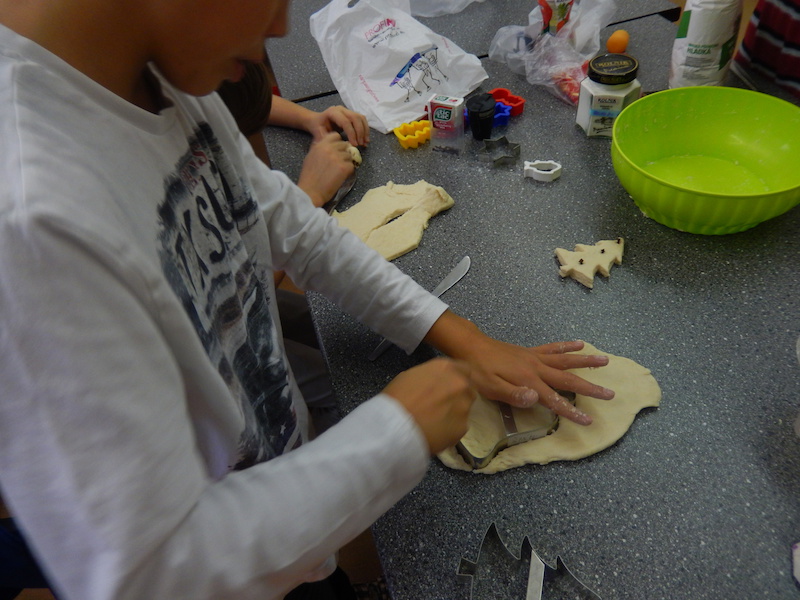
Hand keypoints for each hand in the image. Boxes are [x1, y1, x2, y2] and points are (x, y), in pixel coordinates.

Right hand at [297, 132, 354, 206]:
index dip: (338, 142)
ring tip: (339, 171)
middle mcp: (330, 148)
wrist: (310, 191)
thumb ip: (319, 148)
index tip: (337, 149)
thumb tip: (326, 142)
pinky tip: (341, 176)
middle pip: (345, 145)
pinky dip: (348, 171)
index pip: (335, 135)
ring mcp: (338, 157)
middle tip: (340, 162)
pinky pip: (352, 165)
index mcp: (321, 145)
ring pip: (349, 156)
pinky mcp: (344, 167)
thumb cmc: (308, 177)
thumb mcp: (310, 157)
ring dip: (346, 162)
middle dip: (344, 152)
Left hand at [306, 106, 369, 146]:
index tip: (354, 145)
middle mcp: (341, 109)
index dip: (352, 134)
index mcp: (333, 112)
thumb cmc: (317, 127)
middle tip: (361, 144)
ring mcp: (347, 111)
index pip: (346, 122)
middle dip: (360, 132)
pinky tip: (365, 139)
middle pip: (356, 118)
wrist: (316, 121)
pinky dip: (365, 129)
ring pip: (361, 118)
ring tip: (365, 142)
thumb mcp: (318, 133)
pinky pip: (362, 120)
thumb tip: (339, 144)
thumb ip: (327, 139)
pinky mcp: (352, 114)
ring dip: (365, 131)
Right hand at [382, 358, 475, 453]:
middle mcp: (460, 384)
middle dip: (458, 396)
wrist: (394, 426)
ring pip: (465, 409)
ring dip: (455, 412)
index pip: (464, 369)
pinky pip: (460, 427)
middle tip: (442, 405)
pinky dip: (451, 430)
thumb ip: (430, 377)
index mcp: (446, 368)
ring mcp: (464, 406)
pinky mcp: (463, 427)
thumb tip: (435, 384)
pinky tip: (436, 433)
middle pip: (468, 389)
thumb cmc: (396, 398)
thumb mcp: (410, 376)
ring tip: (437, 421)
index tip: (449, 387)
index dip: (457, 378)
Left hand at [424, 313, 614, 424]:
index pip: (555, 400)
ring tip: (605, 361)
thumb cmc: (479, 372)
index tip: (588, 420)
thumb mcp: (491, 388)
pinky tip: (581, 345)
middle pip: (568, 379)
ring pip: (566, 360)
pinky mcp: (531, 351)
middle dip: (590, 388)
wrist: (471, 347)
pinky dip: (568, 346)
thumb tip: (536, 399)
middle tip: (609, 394)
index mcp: (529, 381)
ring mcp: (535, 358)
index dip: (571, 411)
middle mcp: (537, 369)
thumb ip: (514, 395)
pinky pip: (553, 348)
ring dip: (586, 362)